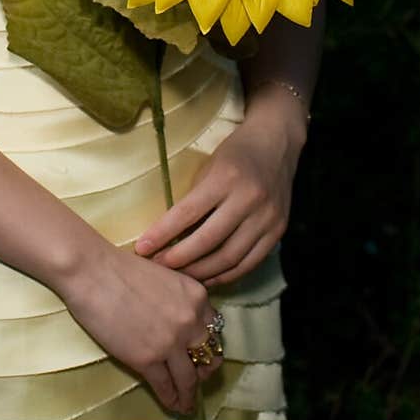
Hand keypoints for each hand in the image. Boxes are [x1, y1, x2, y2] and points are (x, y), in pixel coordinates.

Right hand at [58, 239, 221, 416]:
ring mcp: (170, 342)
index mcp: (196, 296)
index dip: (208, 345)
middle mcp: (190, 320)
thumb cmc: (121, 267)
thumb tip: (177, 319)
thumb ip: (178, 298)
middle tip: (198, 379)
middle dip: (204, 371)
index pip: (213, 329)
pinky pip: (165, 387)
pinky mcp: (147, 359)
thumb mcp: (165, 276)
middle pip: (207, 356)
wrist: (93, 271)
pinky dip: (171, 399)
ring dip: (189, 394)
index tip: (203, 355)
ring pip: (189, 378)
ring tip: (187, 402)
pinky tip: (171, 404)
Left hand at [133, 91, 306, 287]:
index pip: (188, 213)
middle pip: (209, 241)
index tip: (142, 249)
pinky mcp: (278, 231)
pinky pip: (249, 263)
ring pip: (229, 258)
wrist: (276, 142)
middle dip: (179, 259)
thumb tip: (168, 236)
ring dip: (201, 272)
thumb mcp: (209, 166)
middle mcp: (249, 198)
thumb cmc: (235, 152)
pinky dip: (226, 275)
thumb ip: (194, 200)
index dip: (162, 234)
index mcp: (226, 177)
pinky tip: (208, 277)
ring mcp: (267, 217)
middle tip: (159, 267)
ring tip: (180, 276)